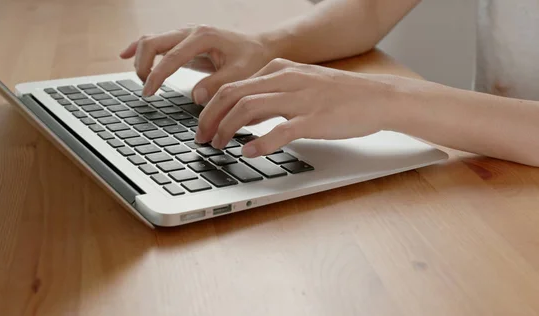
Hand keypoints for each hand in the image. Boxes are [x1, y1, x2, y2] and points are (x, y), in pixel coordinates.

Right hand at [120, 25, 274, 103]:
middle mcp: (191, 31)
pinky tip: (125, 55)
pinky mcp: (183, 41)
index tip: (148, 93)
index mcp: (204, 37)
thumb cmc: (253, 60)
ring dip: (140, 58)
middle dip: (143, 65)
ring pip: (152, 40)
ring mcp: (185, 34)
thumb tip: (195, 96)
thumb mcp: (241, 75)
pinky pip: (156, 41)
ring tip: (142, 81)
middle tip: (146, 89)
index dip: (156, 76)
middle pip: (153, 41)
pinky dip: (139, 48)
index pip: (171, 57)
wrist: (261, 48)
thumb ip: (218, 85)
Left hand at [196, 58, 406, 156]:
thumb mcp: (300, 84)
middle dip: (209, 118)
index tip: (203, 125)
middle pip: (232, 94)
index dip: (210, 107)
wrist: (378, 97)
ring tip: (218, 145)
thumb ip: (271, 94)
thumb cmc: (339, 95)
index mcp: (279, 70)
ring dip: (226, 129)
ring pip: (248, 108)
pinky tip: (249, 152)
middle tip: (202, 138)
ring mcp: (300, 99)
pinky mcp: (314, 120)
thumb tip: (242, 114)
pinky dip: (259, 143)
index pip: (232, 85)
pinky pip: (280, 130)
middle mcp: (285, 79)